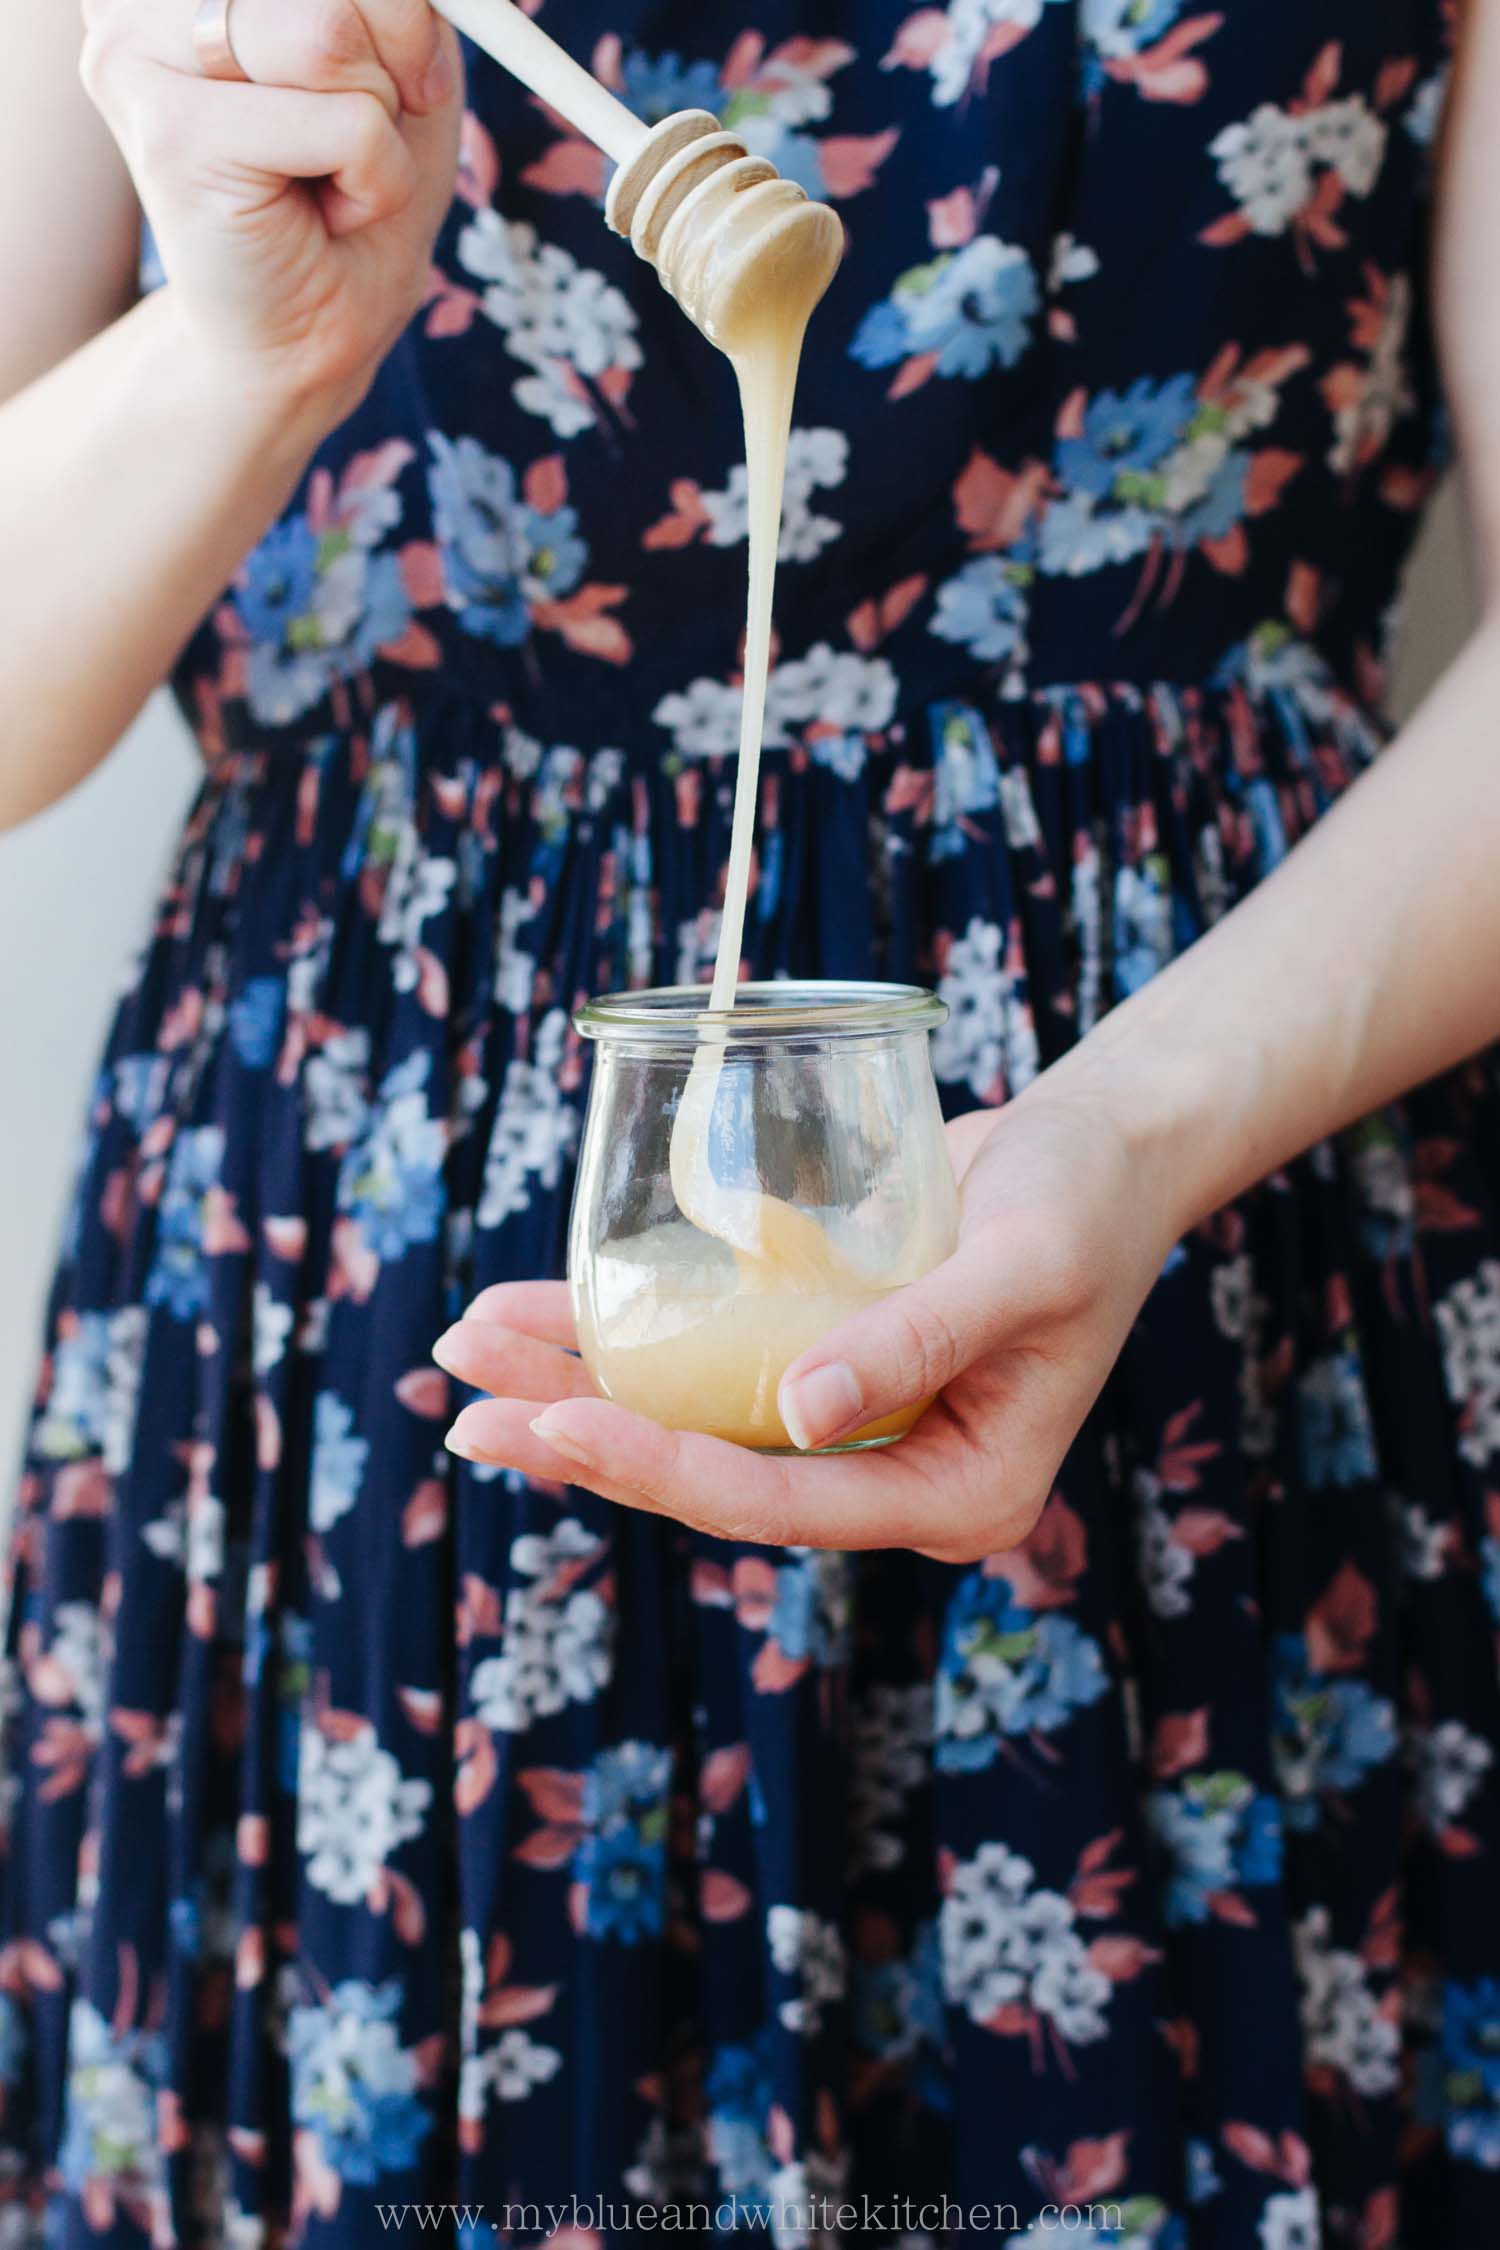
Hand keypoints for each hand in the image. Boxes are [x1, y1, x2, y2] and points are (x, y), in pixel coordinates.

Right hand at [80, 0, 462, 421]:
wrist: (314, 332)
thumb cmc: (352, 190)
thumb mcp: (402, 54)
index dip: (398, 2)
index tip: (405, 61)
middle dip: (394, 49)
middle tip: (375, 121)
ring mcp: (139, 50)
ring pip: (332, 32)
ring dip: (377, 118)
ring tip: (336, 166)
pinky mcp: (172, 132)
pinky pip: (345, 120)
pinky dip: (374, 176)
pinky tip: (326, 205)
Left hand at [435, 1084, 1186, 1562]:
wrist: (1100, 1153)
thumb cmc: (1084, 1204)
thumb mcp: (1024, 1265)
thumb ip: (918, 1338)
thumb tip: (800, 1415)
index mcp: (956, 1494)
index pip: (784, 1503)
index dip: (665, 1468)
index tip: (561, 1424)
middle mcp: (889, 1477)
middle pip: (712, 1475)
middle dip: (586, 1442)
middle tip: (467, 1411)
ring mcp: (846, 1427)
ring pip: (689, 1423)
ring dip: (578, 1391)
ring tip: (466, 1360)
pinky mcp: (814, 1364)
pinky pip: (704, 1365)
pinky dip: (622, 1339)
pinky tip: (531, 1313)